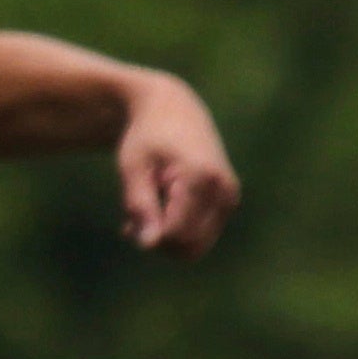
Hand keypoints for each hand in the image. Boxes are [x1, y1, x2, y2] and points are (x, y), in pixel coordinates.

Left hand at [112, 72, 237, 253]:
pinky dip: (176, 234)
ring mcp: (230, 200)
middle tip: (135, 219)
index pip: (175, 235)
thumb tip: (149, 245)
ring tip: (146, 211)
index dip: (147, 237)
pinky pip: (200, 238)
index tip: (128, 225)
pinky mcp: (228, 204)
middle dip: (158, 242)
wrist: (174, 110)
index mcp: (202, 179)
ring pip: (195, 248)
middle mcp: (224, 192)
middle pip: (188, 248)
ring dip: (166, 239)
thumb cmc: (146, 137)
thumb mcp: (133, 167)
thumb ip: (140, 205)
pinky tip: (159, 212)